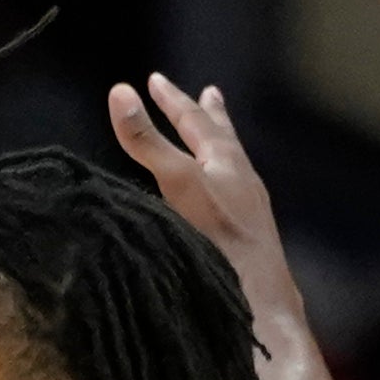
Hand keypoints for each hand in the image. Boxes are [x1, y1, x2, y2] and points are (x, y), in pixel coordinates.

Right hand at [107, 73, 288, 284]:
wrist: (259, 299)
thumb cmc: (220, 238)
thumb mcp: (178, 182)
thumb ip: (148, 142)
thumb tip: (119, 92)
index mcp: (227, 161)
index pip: (195, 120)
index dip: (172, 99)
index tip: (154, 80)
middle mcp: (243, 180)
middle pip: (223, 138)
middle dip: (208, 116)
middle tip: (209, 94)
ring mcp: (251, 210)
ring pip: (232, 168)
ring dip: (220, 150)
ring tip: (220, 139)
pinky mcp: (250, 238)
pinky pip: (236, 197)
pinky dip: (223, 186)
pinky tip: (224, 200)